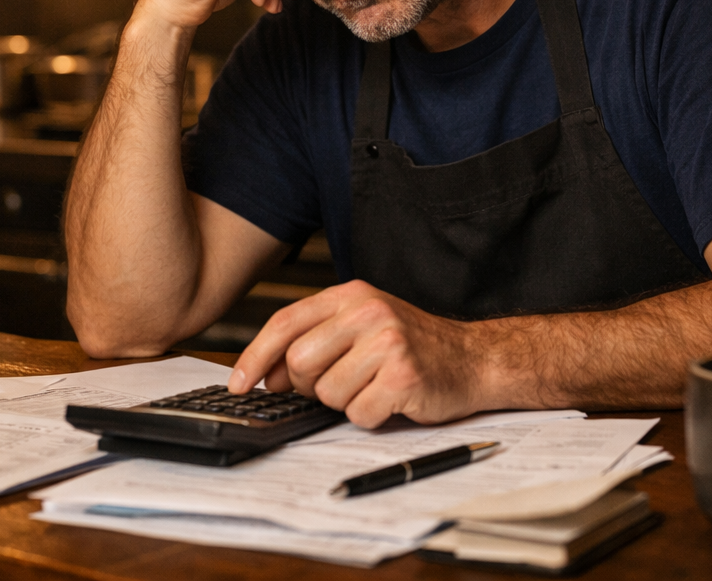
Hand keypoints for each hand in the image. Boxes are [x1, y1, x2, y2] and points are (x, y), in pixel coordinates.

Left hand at [228, 280, 486, 427]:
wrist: (473, 359)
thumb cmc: (412, 345)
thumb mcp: (362, 325)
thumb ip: (316, 340)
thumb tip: (267, 375)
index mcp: (352, 295)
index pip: (286, 323)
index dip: (255, 356)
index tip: (238, 383)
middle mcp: (368, 312)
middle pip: (300, 362)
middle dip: (309, 384)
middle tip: (340, 382)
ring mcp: (388, 343)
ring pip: (327, 393)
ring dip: (345, 401)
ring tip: (373, 386)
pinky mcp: (404, 376)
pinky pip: (359, 414)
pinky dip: (371, 416)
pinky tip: (391, 399)